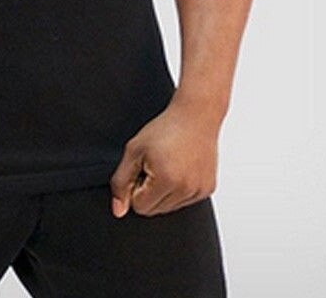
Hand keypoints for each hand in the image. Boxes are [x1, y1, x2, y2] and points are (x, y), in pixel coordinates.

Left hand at [109, 95, 220, 217]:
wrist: (196, 115)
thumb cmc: (165, 128)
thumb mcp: (134, 150)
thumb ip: (121, 181)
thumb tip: (118, 210)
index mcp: (166, 180)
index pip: (139, 207)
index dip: (135, 187)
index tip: (142, 167)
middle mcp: (186, 189)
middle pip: (155, 211)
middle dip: (148, 192)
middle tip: (154, 165)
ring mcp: (199, 191)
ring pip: (169, 208)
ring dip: (163, 192)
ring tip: (167, 165)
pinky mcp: (207, 189)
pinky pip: (185, 201)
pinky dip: (179, 190)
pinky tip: (180, 168)